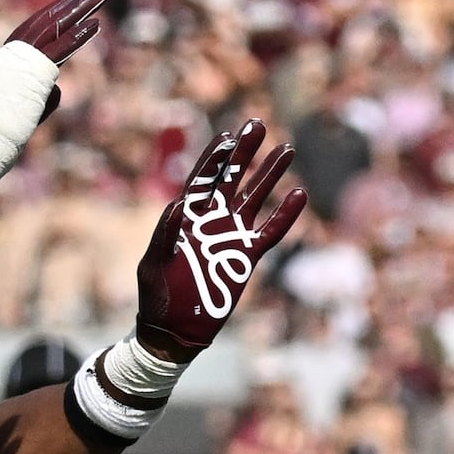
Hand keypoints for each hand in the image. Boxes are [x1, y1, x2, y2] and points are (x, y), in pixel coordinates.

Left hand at [134, 117, 306, 360]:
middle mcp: (211, 220)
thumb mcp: (152, 265)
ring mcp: (231, 237)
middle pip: (232, 178)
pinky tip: (300, 194)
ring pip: (256, 197)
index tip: (228, 135)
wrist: (175, 330)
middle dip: (245, 152)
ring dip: (270, 174)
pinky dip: (286, 215)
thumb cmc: (156, 296)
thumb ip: (165, 234)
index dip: (214, 157)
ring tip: (287, 148)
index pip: (202, 179)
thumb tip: (179, 205)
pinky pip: (271, 232)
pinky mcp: (247, 257)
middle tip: (258, 124)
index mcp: (185, 217)